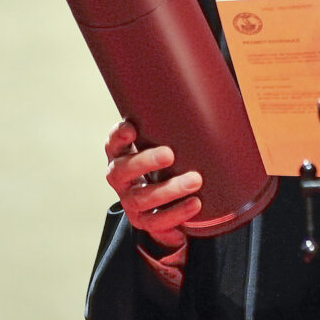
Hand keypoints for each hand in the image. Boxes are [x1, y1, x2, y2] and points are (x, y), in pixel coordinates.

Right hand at [103, 120, 201, 250]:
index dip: (119, 136)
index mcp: (121, 154)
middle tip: (169, 154)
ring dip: (168, 190)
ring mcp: (129, 200)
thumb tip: (207, 97)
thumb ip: (170, 126)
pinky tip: (195, 204)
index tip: (132, 128)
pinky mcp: (142, 220)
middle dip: (146, 161)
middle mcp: (120, 177)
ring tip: (194, 180)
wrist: (157, 199)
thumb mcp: (160, 142)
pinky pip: (156, 222)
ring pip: (141, 198)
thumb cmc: (163, 160)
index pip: (113, 143)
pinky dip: (176, 214)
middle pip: (123, 170)